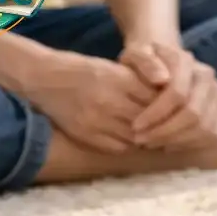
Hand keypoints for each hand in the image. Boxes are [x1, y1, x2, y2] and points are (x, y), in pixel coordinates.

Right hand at [25, 50, 157, 152]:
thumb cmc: (84, 71)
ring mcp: (96, 121)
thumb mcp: (114, 68)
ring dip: (147, 136)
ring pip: (136, 136)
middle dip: (160, 123)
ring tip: (153, 132)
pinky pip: (119, 147)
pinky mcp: (86, 136)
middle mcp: (107, 101)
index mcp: (116, 79)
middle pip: (148, 119)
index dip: (166, 106)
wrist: (43, 79)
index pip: (154, 99)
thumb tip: (168, 98)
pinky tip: (132, 138)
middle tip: (168, 125)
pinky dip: (129, 144)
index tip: (172, 108)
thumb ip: (140, 82)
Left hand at [121, 42, 216, 150]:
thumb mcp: (135, 55)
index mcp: (187, 61)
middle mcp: (207, 76)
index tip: (135, 127)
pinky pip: (212, 136)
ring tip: (153, 143)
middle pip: (194, 114)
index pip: (178, 93)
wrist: (162, 62)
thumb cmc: (143, 62)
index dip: (156, 114)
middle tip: (142, 140)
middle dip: (166, 132)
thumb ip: (144, 62)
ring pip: (205, 128)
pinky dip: (190, 144)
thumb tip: (161, 80)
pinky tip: (169, 144)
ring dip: (177, 141)